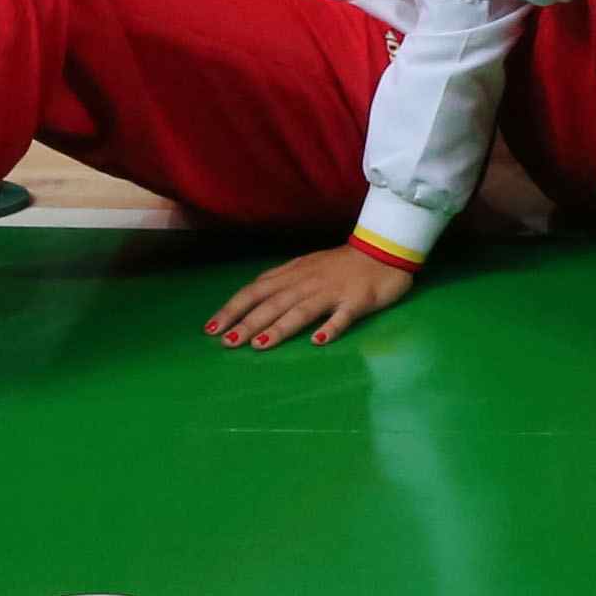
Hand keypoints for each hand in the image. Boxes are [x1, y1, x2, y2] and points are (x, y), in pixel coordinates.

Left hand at [205, 244, 414, 347]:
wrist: (383, 251)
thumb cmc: (341, 264)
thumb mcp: (305, 266)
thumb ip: (281, 281)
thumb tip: (252, 298)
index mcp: (293, 274)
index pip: (256, 290)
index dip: (233, 308)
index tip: (212, 328)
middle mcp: (308, 282)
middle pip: (274, 303)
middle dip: (248, 323)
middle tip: (226, 343)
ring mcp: (333, 292)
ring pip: (302, 310)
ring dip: (279, 328)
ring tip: (258, 345)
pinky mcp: (358, 301)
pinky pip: (343, 316)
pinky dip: (330, 328)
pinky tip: (318, 342)